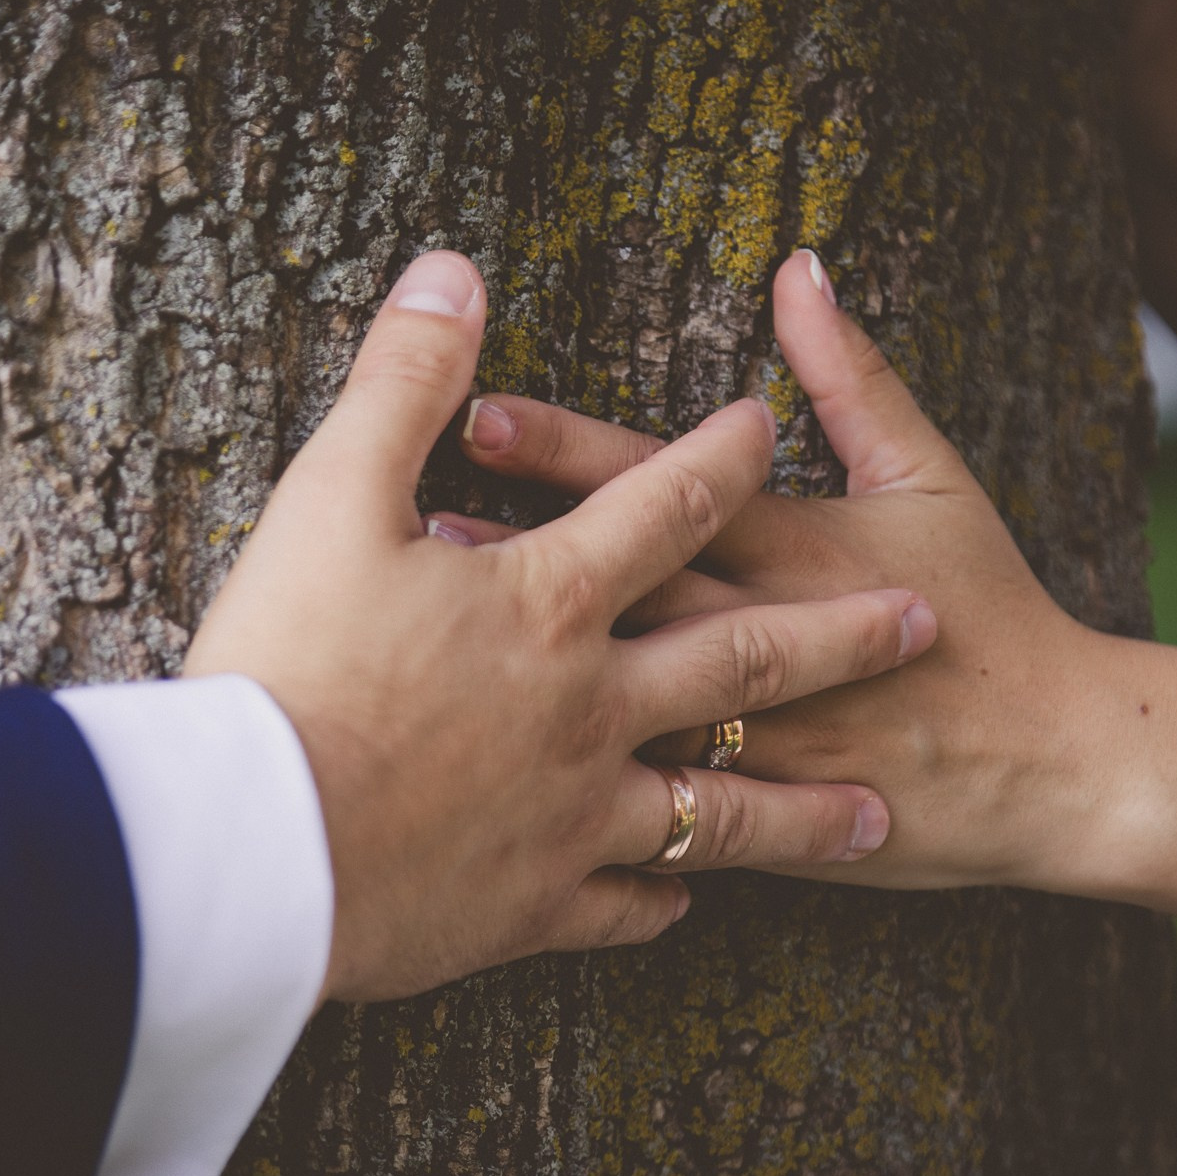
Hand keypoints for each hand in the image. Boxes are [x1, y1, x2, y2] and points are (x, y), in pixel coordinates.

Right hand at [184, 250, 938, 1003]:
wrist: (258, 848)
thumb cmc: (289, 666)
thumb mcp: (331, 498)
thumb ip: (402, 383)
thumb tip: (452, 270)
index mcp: (550, 602)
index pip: (662, 508)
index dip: (717, 457)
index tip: (764, 426)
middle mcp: (592, 707)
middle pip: (741, 660)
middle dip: (839, 634)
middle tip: (918, 623)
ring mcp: (575, 814)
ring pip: (720, 813)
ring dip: (800, 812)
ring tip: (872, 817)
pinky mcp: (531, 905)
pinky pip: (623, 902)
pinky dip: (660, 899)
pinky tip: (684, 901)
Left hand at [451, 249, 1115, 894]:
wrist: (1061, 766)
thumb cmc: (991, 609)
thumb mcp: (932, 477)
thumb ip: (854, 377)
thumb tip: (798, 270)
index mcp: (793, 549)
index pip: (658, 490)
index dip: (567, 451)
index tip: (475, 414)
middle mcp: (760, 640)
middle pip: (616, 591)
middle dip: (510, 560)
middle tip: (406, 532)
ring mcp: (752, 741)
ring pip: (613, 705)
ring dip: (518, 675)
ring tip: (412, 647)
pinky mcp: (750, 822)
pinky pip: (647, 814)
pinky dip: (571, 800)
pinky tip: (483, 785)